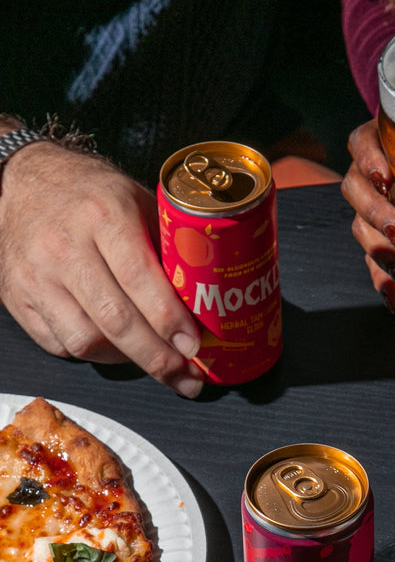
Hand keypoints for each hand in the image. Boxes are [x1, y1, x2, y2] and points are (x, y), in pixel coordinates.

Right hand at [0, 141, 204, 396]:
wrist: (22, 185)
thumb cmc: (89, 195)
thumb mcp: (135, 202)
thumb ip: (166, 247)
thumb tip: (208, 301)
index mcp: (103, 215)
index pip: (139, 278)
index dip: (168, 320)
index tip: (193, 347)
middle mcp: (65, 246)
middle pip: (115, 320)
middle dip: (156, 357)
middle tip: (184, 376)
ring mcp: (37, 277)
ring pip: (85, 340)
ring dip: (126, 360)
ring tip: (154, 362)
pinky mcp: (19, 300)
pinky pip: (61, 345)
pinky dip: (94, 355)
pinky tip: (117, 350)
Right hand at [341, 118, 394, 309]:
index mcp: (384, 141)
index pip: (362, 144)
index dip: (369, 160)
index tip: (385, 179)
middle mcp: (369, 173)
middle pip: (356, 190)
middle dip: (375, 214)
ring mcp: (369, 206)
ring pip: (360, 227)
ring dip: (379, 251)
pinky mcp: (375, 237)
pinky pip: (369, 258)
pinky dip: (379, 278)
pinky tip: (392, 295)